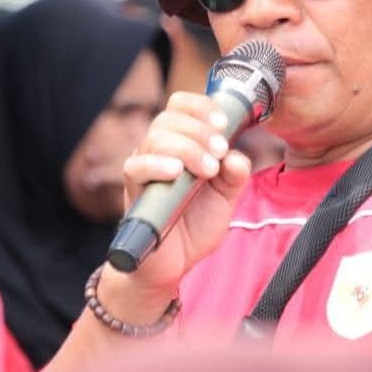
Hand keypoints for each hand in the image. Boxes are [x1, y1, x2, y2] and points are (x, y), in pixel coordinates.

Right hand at [98, 91, 252, 322]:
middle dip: (200, 130)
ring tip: (207, 169)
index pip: (180, 106)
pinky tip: (176, 172)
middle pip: (168, 118)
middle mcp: (158, 152)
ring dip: (187, 147)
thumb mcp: (226, 198)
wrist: (173, 265)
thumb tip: (236, 156)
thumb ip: (235, 175)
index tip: (223, 123)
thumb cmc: (194, 226)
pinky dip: (156, 164)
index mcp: (180, 145)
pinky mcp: (134, 193)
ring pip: (154, 138)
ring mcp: (144, 171)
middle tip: (220, 152)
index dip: (200, 106)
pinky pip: (135, 167)